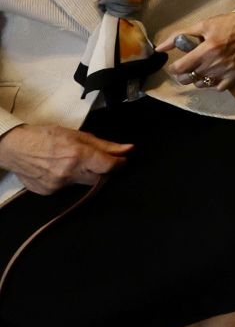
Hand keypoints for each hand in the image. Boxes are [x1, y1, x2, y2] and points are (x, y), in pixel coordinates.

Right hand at [0, 125, 130, 193]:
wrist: (14, 148)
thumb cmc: (45, 136)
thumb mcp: (76, 134)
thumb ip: (104, 144)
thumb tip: (128, 149)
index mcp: (78, 155)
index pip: (109, 166)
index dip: (119, 163)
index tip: (122, 159)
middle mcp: (69, 173)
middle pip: (99, 178)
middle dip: (104, 171)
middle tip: (100, 161)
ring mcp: (58, 185)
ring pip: (83, 184)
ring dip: (86, 174)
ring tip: (75, 162)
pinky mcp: (49, 192)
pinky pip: (67, 188)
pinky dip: (69, 179)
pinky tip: (60, 169)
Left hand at [160, 11, 234, 89]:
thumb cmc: (228, 23)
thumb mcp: (203, 25)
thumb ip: (180, 36)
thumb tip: (159, 48)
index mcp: (206, 49)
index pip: (180, 68)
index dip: (174, 68)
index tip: (176, 65)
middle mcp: (215, 63)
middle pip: (189, 79)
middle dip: (183, 74)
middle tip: (187, 67)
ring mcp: (226, 71)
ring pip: (202, 84)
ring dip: (198, 78)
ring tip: (202, 69)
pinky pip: (219, 88)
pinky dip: (214, 83)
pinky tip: (215, 74)